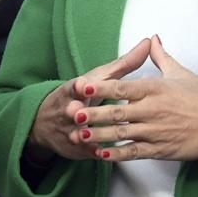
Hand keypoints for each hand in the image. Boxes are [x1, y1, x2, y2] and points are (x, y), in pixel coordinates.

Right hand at [28, 38, 151, 160]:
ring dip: (82, 135)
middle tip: (76, 111)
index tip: (81, 85)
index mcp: (75, 89)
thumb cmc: (82, 94)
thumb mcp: (100, 78)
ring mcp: (68, 129)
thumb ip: (125, 63)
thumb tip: (149, 42)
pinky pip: (83, 151)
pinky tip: (102, 154)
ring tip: (90, 137)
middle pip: (71, 111)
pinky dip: (91, 152)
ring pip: (75, 133)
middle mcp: (68, 109)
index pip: (75, 86)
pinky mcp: (73, 147)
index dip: (78, 86)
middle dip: (75, 111)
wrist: (49, 121)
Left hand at [73, 35, 197, 161]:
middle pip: (117, 112)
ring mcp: (156, 131)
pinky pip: (134, 152)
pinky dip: (117, 154)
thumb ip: (160, 56)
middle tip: (73, 113)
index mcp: (156, 89)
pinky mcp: (161, 149)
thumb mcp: (181, 72)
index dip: (100, 88)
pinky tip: (102, 154)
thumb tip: (152, 38)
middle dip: (93, 113)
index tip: (82, 86)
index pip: (122, 88)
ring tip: (80, 135)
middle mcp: (153, 110)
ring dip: (99, 135)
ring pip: (122, 134)